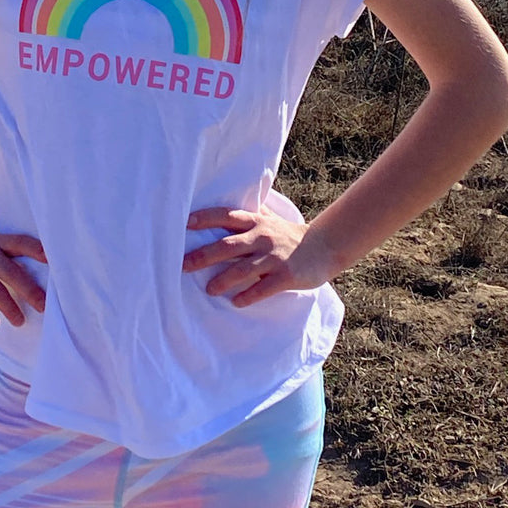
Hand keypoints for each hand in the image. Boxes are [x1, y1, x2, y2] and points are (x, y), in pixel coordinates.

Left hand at [182, 204, 333, 307]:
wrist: (324, 246)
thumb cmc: (288, 233)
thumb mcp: (269, 218)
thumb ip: (248, 214)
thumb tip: (222, 205)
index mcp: (256, 222)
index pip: (226, 216)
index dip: (206, 219)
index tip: (185, 223)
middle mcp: (262, 237)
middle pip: (228, 245)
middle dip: (204, 255)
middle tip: (183, 265)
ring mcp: (274, 257)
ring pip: (243, 268)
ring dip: (223, 280)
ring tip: (209, 289)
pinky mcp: (286, 275)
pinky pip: (264, 287)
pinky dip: (249, 295)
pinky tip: (236, 302)